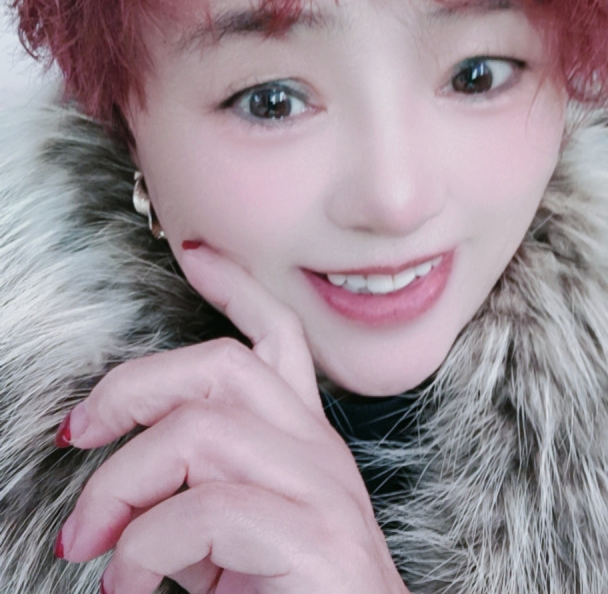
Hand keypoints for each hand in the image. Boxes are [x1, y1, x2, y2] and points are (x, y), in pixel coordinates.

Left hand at [55, 244, 408, 593]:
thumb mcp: (234, 532)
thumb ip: (197, 490)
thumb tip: (127, 492)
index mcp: (303, 437)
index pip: (279, 337)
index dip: (238, 288)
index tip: (195, 254)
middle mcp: (318, 448)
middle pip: (222, 368)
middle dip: (134, 387)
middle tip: (78, 432)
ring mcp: (322, 488)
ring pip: (201, 432)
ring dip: (122, 485)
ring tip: (94, 542)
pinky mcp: (313, 537)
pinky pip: (205, 511)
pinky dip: (144, 547)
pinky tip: (132, 582)